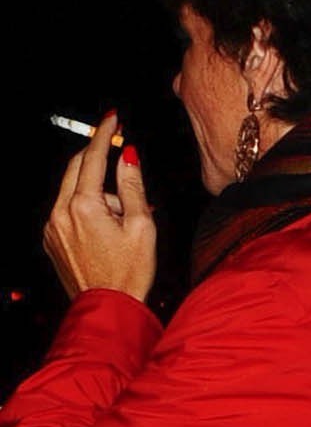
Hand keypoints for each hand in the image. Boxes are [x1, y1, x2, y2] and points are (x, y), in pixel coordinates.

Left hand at [43, 114, 155, 303]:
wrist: (107, 308)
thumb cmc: (129, 272)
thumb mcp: (142, 225)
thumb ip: (132, 186)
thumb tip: (128, 156)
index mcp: (83, 206)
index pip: (92, 158)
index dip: (104, 134)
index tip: (112, 118)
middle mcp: (61, 213)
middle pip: (76, 168)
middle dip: (97, 158)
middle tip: (117, 151)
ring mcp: (53, 227)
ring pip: (73, 191)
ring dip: (95, 190)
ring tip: (123, 218)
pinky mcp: (52, 239)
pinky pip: (67, 210)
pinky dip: (85, 208)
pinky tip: (106, 229)